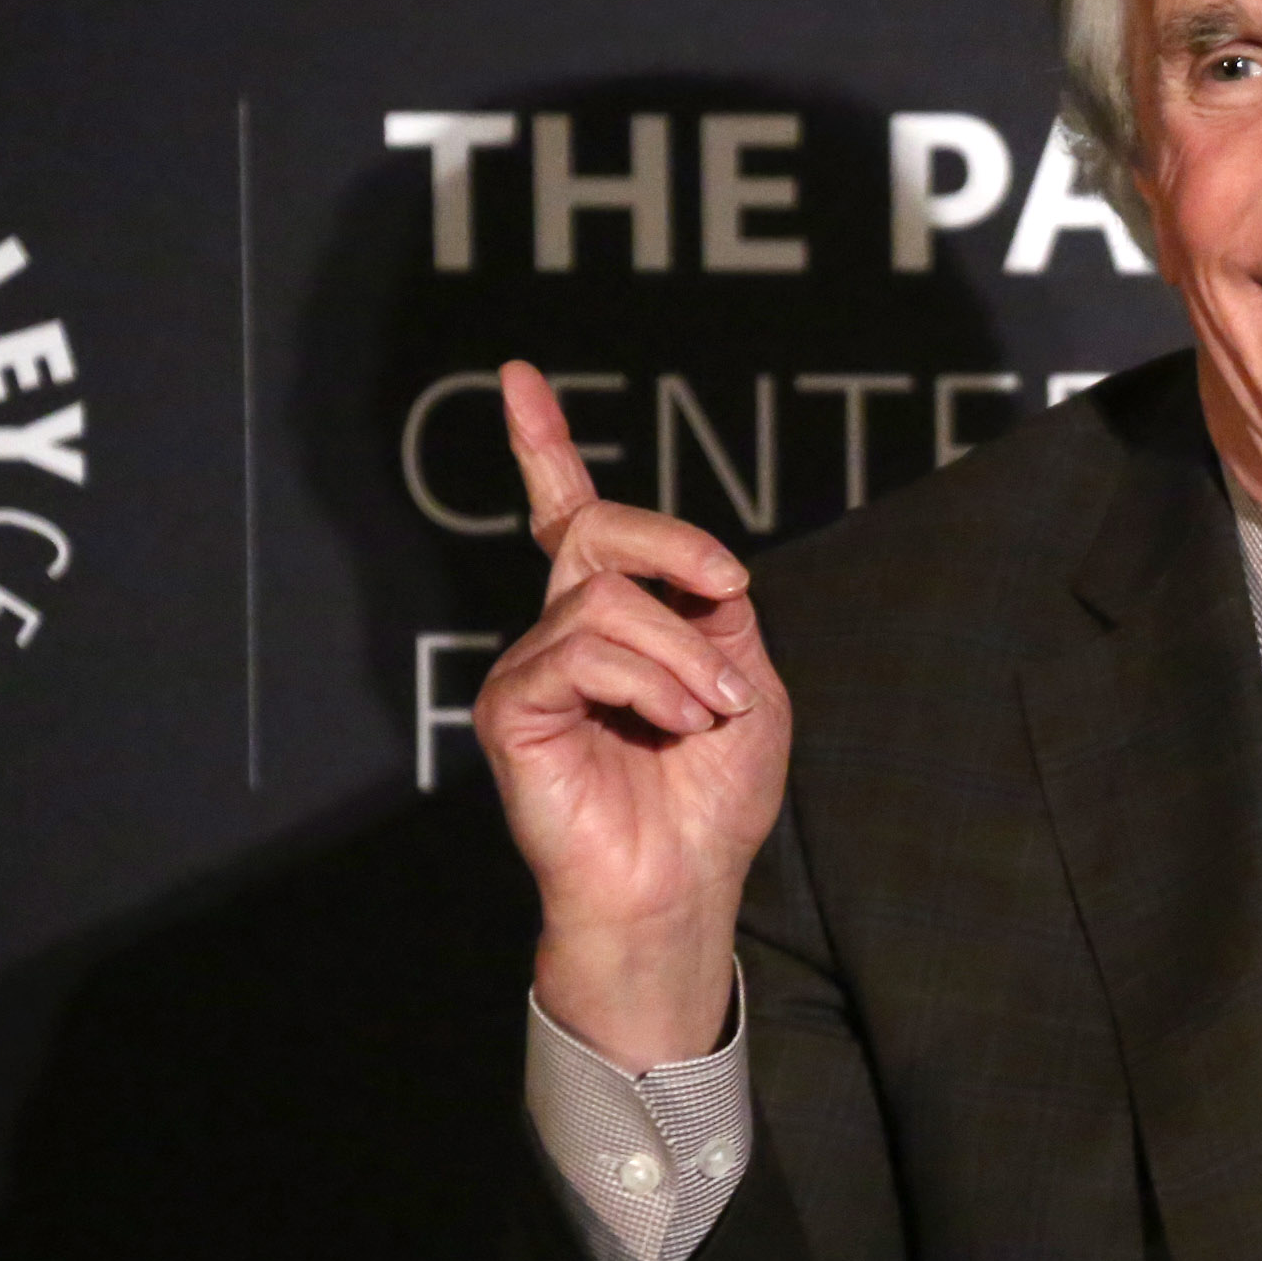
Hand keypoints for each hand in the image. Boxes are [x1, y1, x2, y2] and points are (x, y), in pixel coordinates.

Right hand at [471, 361, 789, 1068]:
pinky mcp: (513, 708)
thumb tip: (696, 568)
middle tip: (732, 597)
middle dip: (680, 550)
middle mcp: (562, 631)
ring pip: (607, 598)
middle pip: (600, 527)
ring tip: (710, 711)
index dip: (543, 445)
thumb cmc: (713, 794)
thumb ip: (718, 610)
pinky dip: (654, 682)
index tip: (518, 378)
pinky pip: (584, 650)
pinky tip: (674, 725)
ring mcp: (532, 667)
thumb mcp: (749, 679)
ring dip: (686, 651)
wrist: (686, 882)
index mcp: (617, 618)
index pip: (570, 514)